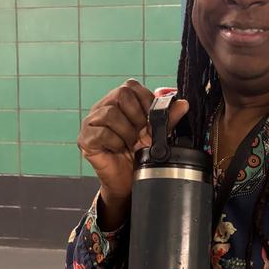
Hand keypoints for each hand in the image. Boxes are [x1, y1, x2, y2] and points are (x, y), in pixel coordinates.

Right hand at [77, 80, 188, 200]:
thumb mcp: (157, 135)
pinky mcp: (85, 139)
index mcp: (119, 102)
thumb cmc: (139, 155)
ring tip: (131, 144)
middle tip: (142, 134)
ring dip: (127, 132)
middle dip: (138, 116)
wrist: (128, 182)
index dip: (146, 101)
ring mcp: (91, 122)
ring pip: (110, 113)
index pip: (131, 86)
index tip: (152, 120)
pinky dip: (115, 143)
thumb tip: (183, 104)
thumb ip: (168, 119)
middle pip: (121, 94)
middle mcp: (103, 107)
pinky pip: (102, 133)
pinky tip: (119, 149)